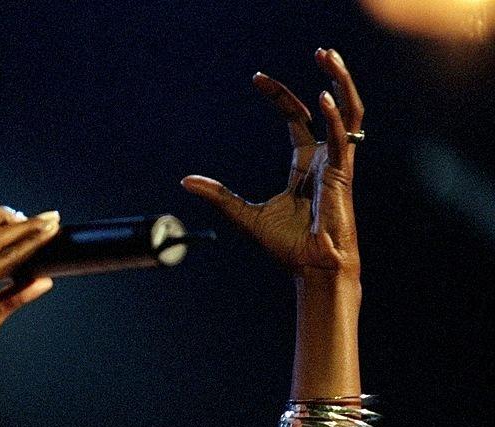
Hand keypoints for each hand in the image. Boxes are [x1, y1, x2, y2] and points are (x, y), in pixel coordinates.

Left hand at [182, 48, 364, 283]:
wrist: (310, 267)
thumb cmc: (287, 246)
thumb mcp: (243, 215)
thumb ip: (218, 195)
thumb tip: (185, 181)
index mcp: (304, 165)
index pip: (295, 119)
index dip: (279, 96)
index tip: (257, 78)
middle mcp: (324, 159)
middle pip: (328, 107)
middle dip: (328, 76)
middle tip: (321, 50)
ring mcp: (337, 164)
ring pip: (349, 112)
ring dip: (342, 83)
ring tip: (330, 58)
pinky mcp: (342, 174)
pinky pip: (344, 137)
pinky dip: (335, 116)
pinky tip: (322, 98)